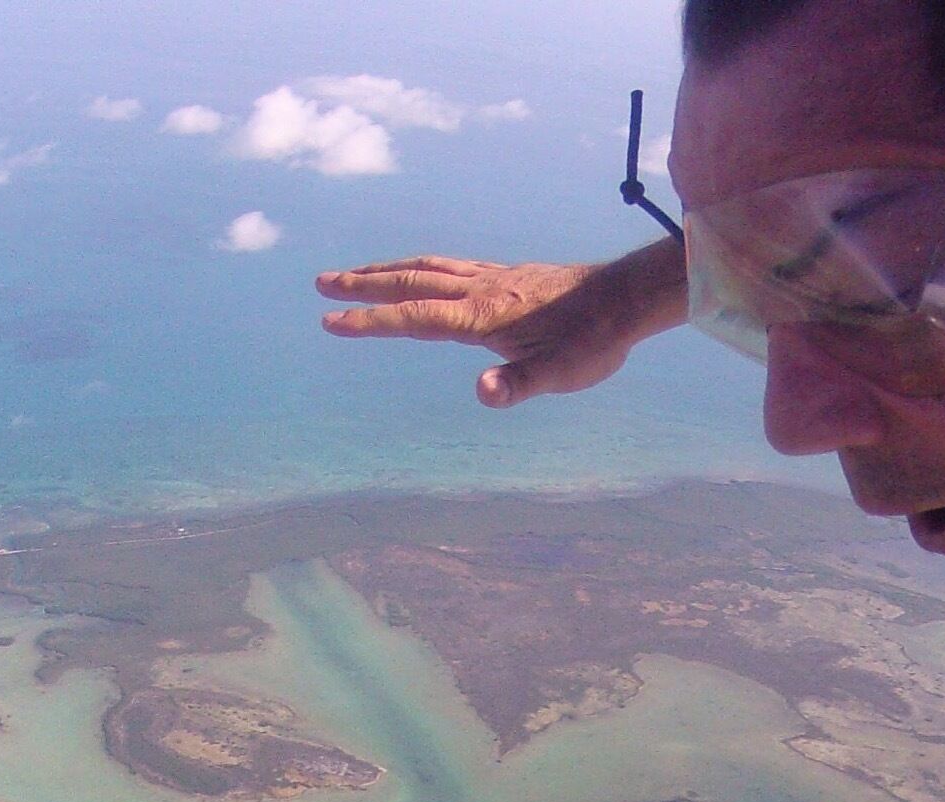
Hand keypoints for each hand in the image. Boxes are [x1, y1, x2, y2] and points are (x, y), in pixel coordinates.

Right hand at [316, 238, 687, 406]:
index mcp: (482, 317)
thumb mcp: (559, 374)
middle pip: (409, 282)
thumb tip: (482, 393)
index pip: (414, 318)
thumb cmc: (593, 342)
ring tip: (357, 274)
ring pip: (427, 267)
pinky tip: (422, 272)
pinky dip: (422, 265)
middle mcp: (480, 290)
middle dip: (363, 285)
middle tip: (320, 283)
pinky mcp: (507, 275)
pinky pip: (450, 265)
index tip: (330, 321)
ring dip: (388, 270)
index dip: (370, 320)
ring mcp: (492, 278)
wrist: (624, 299)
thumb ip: (519, 385)